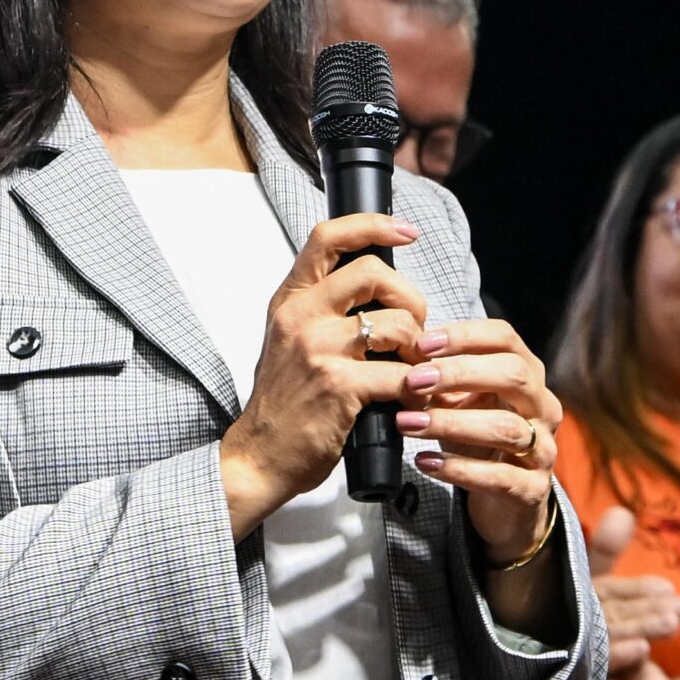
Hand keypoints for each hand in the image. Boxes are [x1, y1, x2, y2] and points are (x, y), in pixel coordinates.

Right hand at [221, 214, 434, 527]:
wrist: (261, 454)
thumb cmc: (284, 401)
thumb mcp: (290, 339)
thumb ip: (323, 309)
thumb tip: (380, 289)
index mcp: (290, 300)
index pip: (327, 237)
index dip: (373, 225)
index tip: (405, 231)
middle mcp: (301, 317)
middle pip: (375, 273)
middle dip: (411, 299)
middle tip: (414, 328)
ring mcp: (319, 350)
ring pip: (397, 324)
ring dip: (419, 347)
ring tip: (414, 368)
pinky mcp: (339, 386)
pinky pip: (401, 374)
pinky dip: (417, 387)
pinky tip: (412, 398)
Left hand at [395, 317, 562, 564]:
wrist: (504, 505)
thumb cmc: (479, 443)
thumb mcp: (462, 405)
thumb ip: (442, 381)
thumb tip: (403, 356)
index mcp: (528, 377)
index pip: (506, 339)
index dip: (466, 336)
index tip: (423, 344)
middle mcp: (543, 408)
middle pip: (514, 375)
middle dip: (461, 373)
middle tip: (414, 380)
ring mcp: (543, 450)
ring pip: (506, 428)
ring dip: (452, 423)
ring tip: (408, 423)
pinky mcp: (532, 490)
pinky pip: (499, 477)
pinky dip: (459, 468)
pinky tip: (426, 462)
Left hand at [586, 506, 679, 679]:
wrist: (537, 641)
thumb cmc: (572, 604)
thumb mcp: (587, 579)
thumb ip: (604, 552)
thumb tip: (620, 512)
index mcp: (620, 617)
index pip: (642, 615)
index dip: (657, 613)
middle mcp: (615, 651)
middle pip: (632, 660)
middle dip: (645, 674)